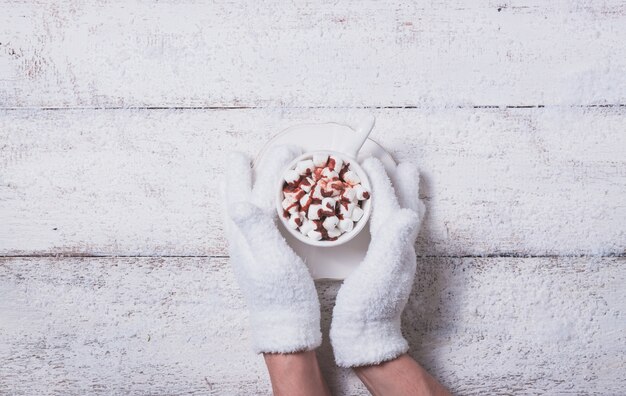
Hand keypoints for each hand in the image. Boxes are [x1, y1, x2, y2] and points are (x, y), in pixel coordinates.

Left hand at [223, 146, 320, 353]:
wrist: (284, 326)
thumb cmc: (284, 296)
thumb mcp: (273, 262)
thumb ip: (256, 230)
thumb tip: (238, 201)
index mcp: (248, 237)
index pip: (255, 192)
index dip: (271, 168)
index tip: (286, 150)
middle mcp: (241, 239)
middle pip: (237, 196)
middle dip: (245, 171)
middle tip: (248, 154)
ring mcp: (245, 248)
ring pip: (237, 207)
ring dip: (240, 185)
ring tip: (238, 170)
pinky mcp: (254, 255)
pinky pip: (244, 221)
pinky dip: (245, 203)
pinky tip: (247, 204)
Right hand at [330, 157, 424, 366]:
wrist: (366, 337)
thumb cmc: (369, 308)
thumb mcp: (380, 274)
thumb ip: (393, 243)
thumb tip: (409, 212)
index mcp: (395, 245)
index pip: (389, 204)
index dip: (380, 181)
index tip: (370, 161)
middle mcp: (399, 247)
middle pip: (403, 206)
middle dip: (401, 183)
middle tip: (400, 163)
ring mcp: (392, 256)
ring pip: (397, 217)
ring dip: (397, 196)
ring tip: (398, 182)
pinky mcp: (381, 265)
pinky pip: (386, 230)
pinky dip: (385, 214)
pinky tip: (380, 218)